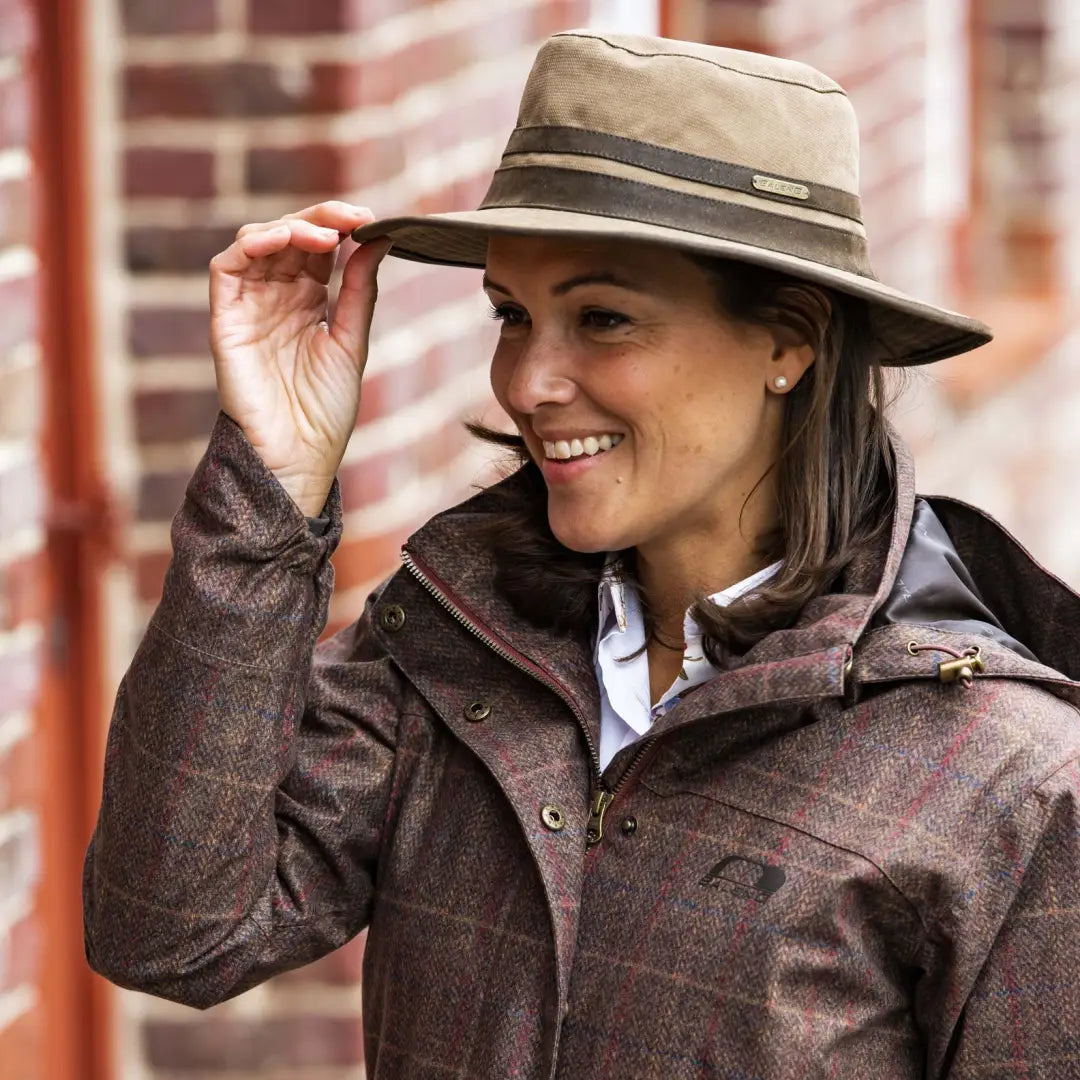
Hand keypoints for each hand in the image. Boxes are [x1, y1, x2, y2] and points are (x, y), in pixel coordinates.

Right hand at [208, 201, 391, 515]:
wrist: (298, 457)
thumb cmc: (325, 412)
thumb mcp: (352, 343)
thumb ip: (359, 291)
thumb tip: (379, 239)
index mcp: (308, 303)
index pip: (318, 248)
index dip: (340, 226)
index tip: (370, 219)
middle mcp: (276, 299)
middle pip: (289, 237)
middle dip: (321, 219)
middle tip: (352, 217)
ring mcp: (249, 307)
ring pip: (257, 243)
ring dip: (290, 227)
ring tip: (325, 234)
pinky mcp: (226, 320)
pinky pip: (227, 268)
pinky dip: (252, 245)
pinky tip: (284, 239)